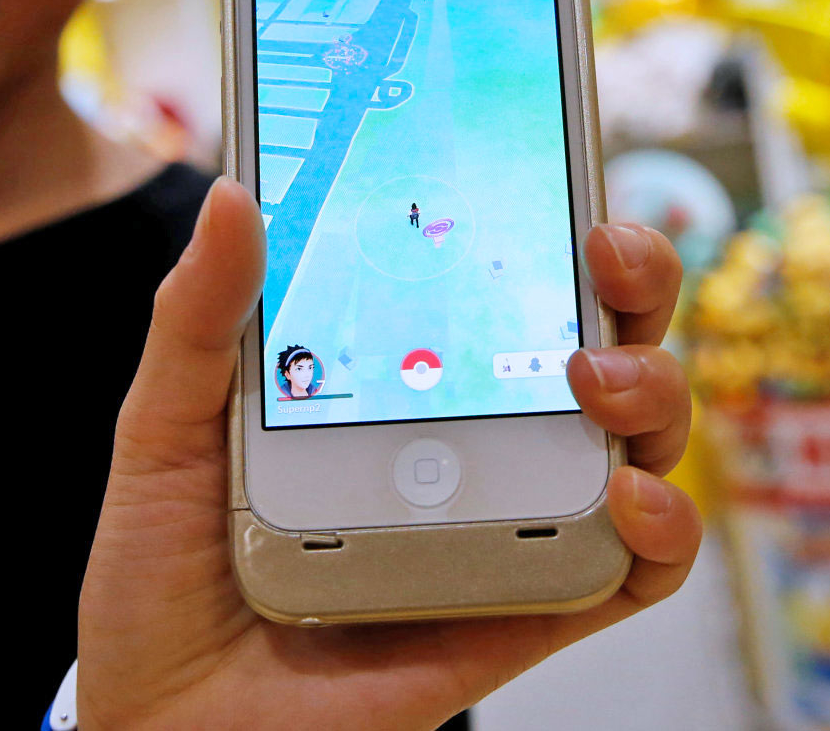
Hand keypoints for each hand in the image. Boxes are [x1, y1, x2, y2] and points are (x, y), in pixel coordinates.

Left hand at [78, 179, 698, 729]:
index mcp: (399, 375)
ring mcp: (506, 520)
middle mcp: (472, 438)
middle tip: (600, 249)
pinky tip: (626, 495)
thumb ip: (198, 316)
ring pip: (640, 438)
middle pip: (599, 338)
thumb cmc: (165, 570)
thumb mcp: (166, 426)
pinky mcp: (525, 611)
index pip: (500, 278)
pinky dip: (664, 526)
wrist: (164, 717)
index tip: (554, 155)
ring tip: (596, 374)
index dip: (551, 213)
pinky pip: (634, 567)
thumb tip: (232, 193)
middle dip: (633, 277)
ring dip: (655, 386)